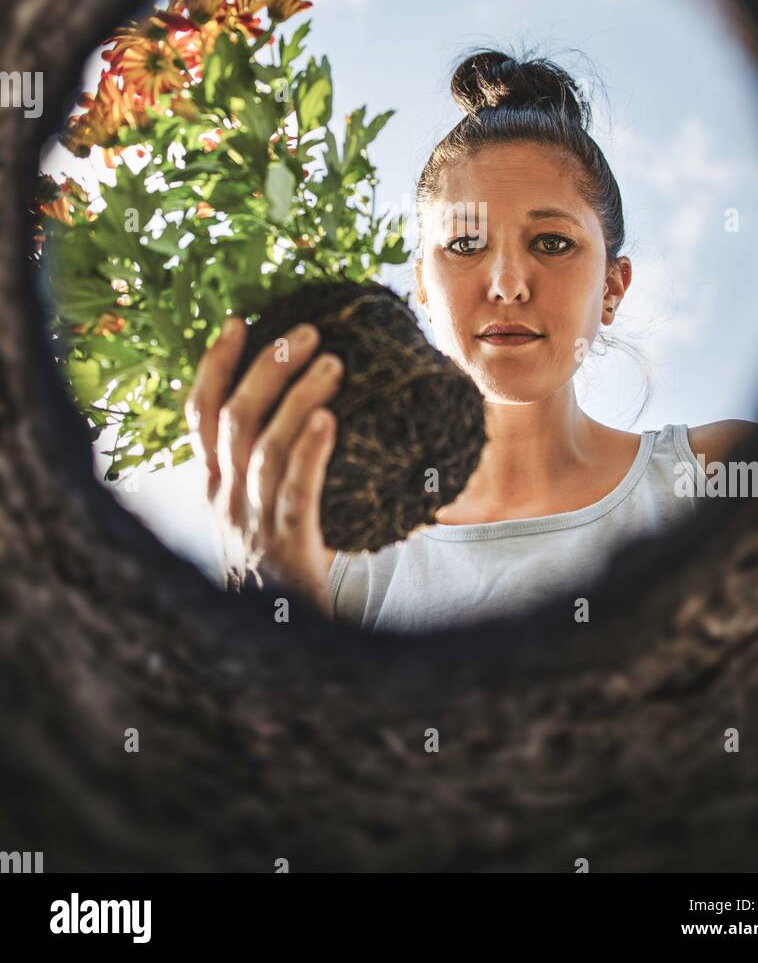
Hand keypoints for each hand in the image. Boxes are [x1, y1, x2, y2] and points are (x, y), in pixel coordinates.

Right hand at [184, 317, 342, 614]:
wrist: (274, 657)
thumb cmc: (275, 577)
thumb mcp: (255, 519)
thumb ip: (268, 474)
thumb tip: (307, 413)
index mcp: (214, 489)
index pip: (201, 415)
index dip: (215, 364)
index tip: (238, 322)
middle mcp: (225, 501)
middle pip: (236, 418)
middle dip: (268, 366)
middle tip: (307, 332)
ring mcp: (253, 525)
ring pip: (266, 447)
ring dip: (298, 396)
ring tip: (333, 363)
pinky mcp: (288, 550)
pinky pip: (296, 493)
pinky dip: (310, 452)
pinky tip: (329, 420)